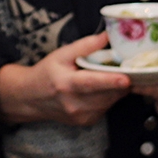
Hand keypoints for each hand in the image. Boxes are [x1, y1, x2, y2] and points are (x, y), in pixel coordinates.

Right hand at [0, 33, 132, 125]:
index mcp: (66, 84)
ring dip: (116, 88)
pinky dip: (110, 97)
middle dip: (121, 80)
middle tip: (125, 68)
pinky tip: (100, 89)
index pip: (92, 83)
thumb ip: (85, 45)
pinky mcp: (87, 122)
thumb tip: (107, 36)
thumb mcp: (61, 54)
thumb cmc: (47, 73)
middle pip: (108, 93)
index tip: (126, 79)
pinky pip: (108, 107)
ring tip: (108, 77)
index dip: (111, 81)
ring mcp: (81, 115)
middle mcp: (74, 103)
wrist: (31, 98)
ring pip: (112, 101)